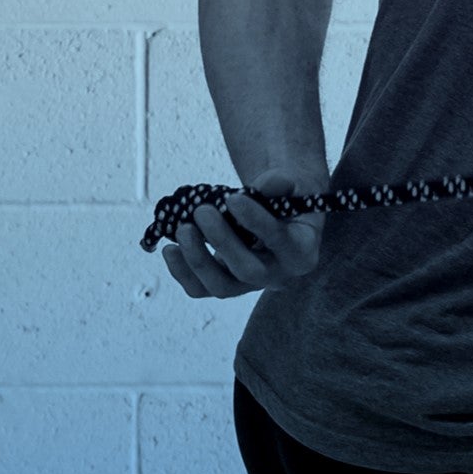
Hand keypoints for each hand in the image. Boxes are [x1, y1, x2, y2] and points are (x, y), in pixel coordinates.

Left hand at [161, 167, 326, 299]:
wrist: (274, 213)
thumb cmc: (284, 198)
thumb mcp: (292, 185)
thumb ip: (281, 184)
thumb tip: (270, 183)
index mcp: (302, 252)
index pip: (281, 242)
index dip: (257, 222)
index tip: (233, 199)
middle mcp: (279, 275)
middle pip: (249, 271)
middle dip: (222, 242)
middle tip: (202, 211)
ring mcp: (249, 285)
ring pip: (222, 287)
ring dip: (198, 260)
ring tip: (183, 229)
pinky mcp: (225, 285)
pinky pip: (200, 290)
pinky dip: (182, 272)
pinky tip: (170, 249)